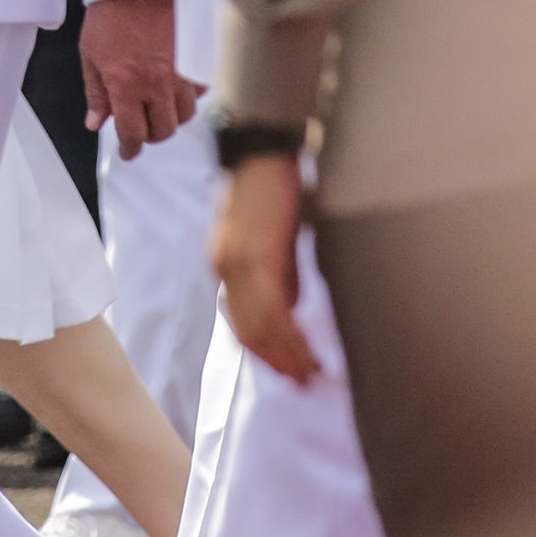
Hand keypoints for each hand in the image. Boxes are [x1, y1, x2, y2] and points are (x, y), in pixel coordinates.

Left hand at [80, 0, 197, 158]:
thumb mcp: (90, 55)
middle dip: (149, 135)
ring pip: (184, 116)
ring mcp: (180, 72)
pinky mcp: (196, 59)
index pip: (132, 134)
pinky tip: (174, 87)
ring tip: (157, 108)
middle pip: (162, 131)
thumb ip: (95, 93)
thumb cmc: (110, 14)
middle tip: (140, 128)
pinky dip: (188, 96)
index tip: (127, 152)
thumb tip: (95, 122)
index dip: (129, 149)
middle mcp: (156, 84)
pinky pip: (199, 92)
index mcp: (126, 85)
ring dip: (170, 118)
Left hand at [208, 155, 318, 382]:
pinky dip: (292, 337)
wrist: (263, 153)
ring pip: (261, 328)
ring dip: (288, 356)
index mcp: (224, 266)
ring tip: (311, 375)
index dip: (264, 351)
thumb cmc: (273, 191)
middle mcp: (224, 270)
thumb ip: (277, 277)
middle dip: (277, 362)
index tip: (288, 371)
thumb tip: (289, 311)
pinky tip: (309, 351)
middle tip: (304, 383)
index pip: (240, 323)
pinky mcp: (257, 260)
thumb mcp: (271, 242)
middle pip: (248, 332)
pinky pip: (274, 311)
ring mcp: (237, 266)